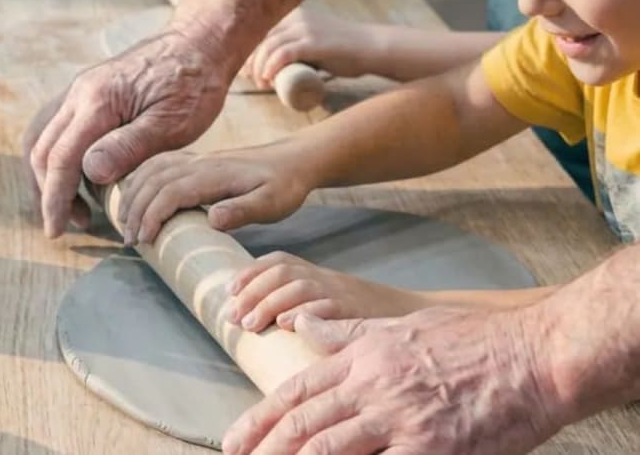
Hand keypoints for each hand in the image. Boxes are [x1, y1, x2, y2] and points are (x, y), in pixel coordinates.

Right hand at [25, 29, 229, 237]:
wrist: (200, 43)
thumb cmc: (194, 83)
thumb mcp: (171, 123)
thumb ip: (129, 147)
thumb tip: (89, 173)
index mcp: (98, 101)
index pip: (61, 158)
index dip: (55, 199)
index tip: (56, 230)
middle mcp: (80, 92)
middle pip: (43, 150)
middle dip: (49, 192)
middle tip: (71, 224)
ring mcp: (81, 89)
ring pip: (43, 137)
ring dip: (48, 175)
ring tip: (72, 206)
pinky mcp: (89, 91)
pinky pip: (57, 126)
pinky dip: (56, 155)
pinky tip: (77, 175)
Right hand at [118, 142, 312, 244]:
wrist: (294, 160)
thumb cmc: (285, 185)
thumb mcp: (273, 203)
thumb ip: (244, 210)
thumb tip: (212, 219)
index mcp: (215, 174)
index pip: (171, 191)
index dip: (152, 215)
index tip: (144, 241)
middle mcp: (200, 162)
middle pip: (154, 181)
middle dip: (136, 209)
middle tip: (130, 241)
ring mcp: (197, 159)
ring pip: (152, 170)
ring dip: (134, 193)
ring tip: (126, 222)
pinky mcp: (197, 160)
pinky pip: (159, 163)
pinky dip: (141, 177)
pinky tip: (136, 194)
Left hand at [222, 308, 560, 454]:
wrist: (532, 354)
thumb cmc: (471, 340)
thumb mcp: (400, 325)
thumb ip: (348, 332)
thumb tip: (303, 323)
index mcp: (364, 357)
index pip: (298, 390)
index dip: (261, 417)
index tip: (234, 438)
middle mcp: (373, 386)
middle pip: (304, 422)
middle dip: (265, 445)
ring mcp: (401, 418)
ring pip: (330, 447)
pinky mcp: (432, 448)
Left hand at [225, 252, 429, 332]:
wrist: (410, 318)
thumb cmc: (362, 318)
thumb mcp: (327, 303)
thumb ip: (297, 305)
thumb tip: (253, 320)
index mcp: (316, 273)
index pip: (277, 260)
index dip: (249, 273)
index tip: (228, 291)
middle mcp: (326, 277)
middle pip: (282, 271)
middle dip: (252, 291)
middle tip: (232, 316)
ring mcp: (342, 291)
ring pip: (299, 286)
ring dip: (269, 304)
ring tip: (250, 325)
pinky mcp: (357, 310)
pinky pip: (329, 305)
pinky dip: (305, 313)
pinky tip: (287, 326)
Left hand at [241, 9, 389, 88]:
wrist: (372, 47)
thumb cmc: (343, 50)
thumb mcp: (314, 42)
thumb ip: (296, 46)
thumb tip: (275, 63)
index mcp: (294, 15)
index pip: (259, 29)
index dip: (247, 50)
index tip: (244, 69)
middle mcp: (296, 17)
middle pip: (259, 37)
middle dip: (249, 60)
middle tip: (248, 79)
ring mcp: (305, 28)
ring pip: (268, 46)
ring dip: (258, 67)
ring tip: (260, 83)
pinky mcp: (313, 42)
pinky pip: (283, 53)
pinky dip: (271, 67)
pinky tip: (268, 78)